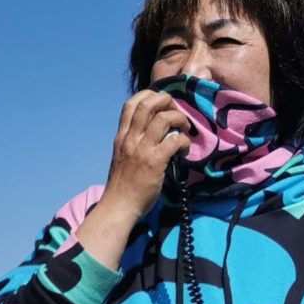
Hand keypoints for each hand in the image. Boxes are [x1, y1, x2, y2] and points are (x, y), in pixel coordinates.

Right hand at [73, 91, 191, 273]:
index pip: (131, 104)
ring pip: (163, 118)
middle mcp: (130, 139)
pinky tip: (185, 149)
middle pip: (148, 103)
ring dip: (179, 118)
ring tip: (185, 128)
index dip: (149, 96)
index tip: (161, 104)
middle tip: (175, 112)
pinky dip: (184, 140)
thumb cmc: (122, 187)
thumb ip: (133, 143)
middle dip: (166, 101)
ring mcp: (142, 150)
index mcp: (121, 137)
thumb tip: (152, 134)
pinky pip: (174, 140)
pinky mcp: (155, 162)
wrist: (118, 208)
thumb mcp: (122, 158)